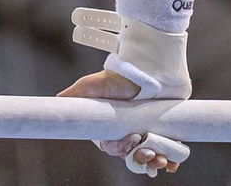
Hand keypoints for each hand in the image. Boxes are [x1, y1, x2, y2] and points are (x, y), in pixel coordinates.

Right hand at [58, 70, 183, 173]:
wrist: (142, 68)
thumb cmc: (114, 78)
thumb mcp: (91, 85)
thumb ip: (74, 95)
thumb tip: (56, 100)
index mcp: (109, 130)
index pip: (113, 148)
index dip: (122, 149)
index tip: (132, 139)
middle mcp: (127, 134)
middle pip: (133, 157)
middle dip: (142, 160)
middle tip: (151, 155)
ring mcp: (145, 133)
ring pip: (150, 157)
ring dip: (156, 163)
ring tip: (163, 160)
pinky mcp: (162, 131)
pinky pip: (167, 152)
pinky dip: (171, 160)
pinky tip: (174, 162)